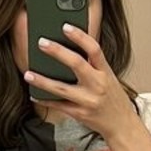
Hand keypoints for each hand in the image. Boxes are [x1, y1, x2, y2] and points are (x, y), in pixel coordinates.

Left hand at [24, 26, 138, 144]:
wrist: (121, 124)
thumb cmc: (113, 98)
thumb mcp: (109, 77)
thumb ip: (93, 64)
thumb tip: (71, 49)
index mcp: (105, 72)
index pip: (94, 49)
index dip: (80, 36)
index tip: (66, 27)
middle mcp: (97, 85)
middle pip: (76, 64)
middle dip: (57, 52)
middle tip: (42, 42)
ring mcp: (88, 100)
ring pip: (62, 88)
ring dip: (43, 81)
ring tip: (28, 73)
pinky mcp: (80, 114)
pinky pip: (59, 105)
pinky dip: (45, 99)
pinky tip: (34, 93)